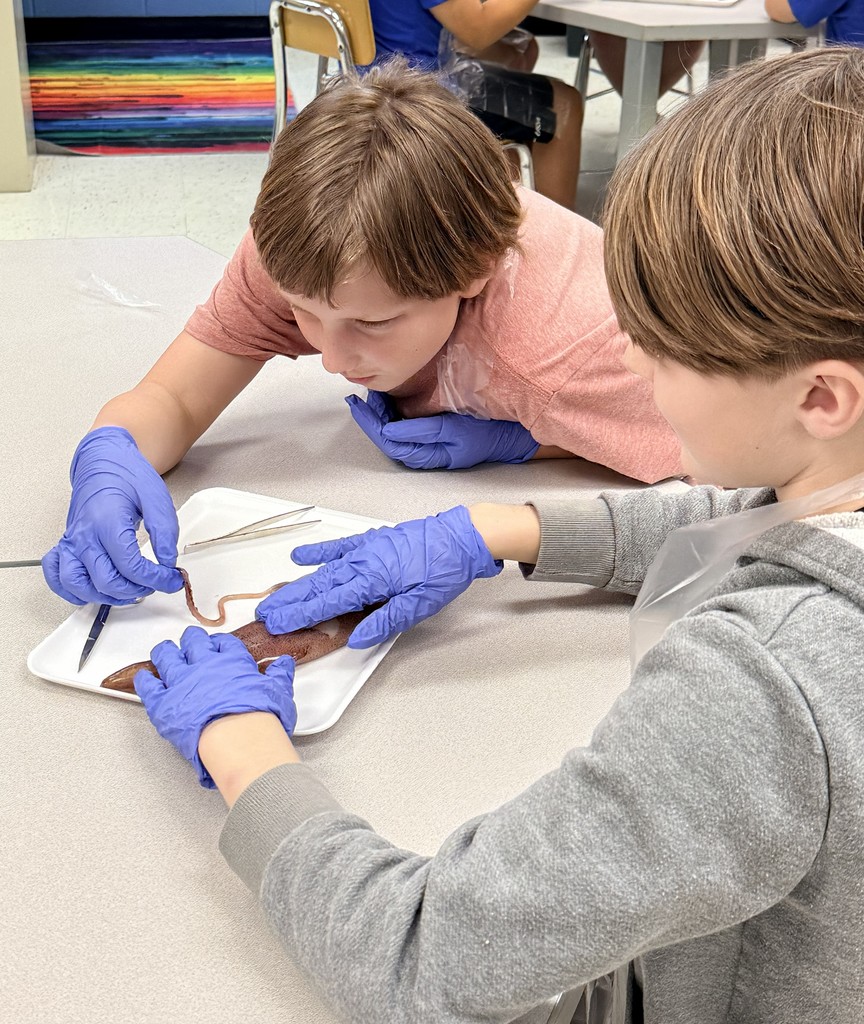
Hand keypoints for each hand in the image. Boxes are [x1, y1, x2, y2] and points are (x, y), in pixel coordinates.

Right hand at [42, 426, 182, 604]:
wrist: (104, 462)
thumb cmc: (128, 477)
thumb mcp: (157, 498)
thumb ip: (165, 532)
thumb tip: (168, 562)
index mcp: (107, 521)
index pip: (130, 566)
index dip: (156, 579)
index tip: (172, 579)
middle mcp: (84, 535)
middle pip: (106, 580)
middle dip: (136, 589)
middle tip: (156, 584)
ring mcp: (71, 541)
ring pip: (78, 585)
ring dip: (106, 596)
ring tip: (129, 590)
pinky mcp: (66, 545)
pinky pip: (56, 577)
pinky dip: (72, 591)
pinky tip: (94, 590)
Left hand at [134, 626, 297, 788]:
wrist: (239, 740)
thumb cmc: (259, 719)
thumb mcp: (279, 692)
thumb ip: (280, 675)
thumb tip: (284, 664)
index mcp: (231, 662)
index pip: (224, 643)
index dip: (220, 643)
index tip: (218, 645)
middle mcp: (204, 666)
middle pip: (193, 642)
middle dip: (191, 640)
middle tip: (190, 641)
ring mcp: (181, 683)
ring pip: (167, 657)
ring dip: (165, 652)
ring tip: (164, 651)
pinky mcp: (163, 703)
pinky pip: (148, 686)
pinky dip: (145, 680)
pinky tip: (144, 677)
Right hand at [255, 505, 502, 646]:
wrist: (460, 537)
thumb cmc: (444, 572)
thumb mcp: (420, 605)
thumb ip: (386, 621)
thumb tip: (356, 638)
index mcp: (372, 581)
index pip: (327, 602)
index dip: (300, 615)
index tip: (277, 623)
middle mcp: (362, 563)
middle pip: (318, 586)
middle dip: (290, 602)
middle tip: (265, 614)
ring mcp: (365, 549)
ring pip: (325, 570)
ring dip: (299, 584)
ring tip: (276, 596)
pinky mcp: (373, 540)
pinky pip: (340, 547)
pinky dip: (320, 552)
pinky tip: (301, 557)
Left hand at [347, 391, 539, 469]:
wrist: (507, 436)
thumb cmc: (485, 433)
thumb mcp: (452, 430)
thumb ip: (420, 431)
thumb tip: (389, 431)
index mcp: (425, 455)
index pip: (387, 441)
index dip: (370, 422)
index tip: (360, 404)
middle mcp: (422, 452)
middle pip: (384, 437)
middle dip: (370, 418)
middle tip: (358, 399)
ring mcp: (425, 445)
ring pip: (391, 432)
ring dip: (378, 414)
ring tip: (369, 397)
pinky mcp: (430, 435)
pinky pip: (402, 427)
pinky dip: (391, 413)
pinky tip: (386, 401)